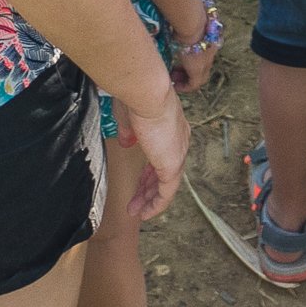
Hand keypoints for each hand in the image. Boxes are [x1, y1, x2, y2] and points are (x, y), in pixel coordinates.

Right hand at [114, 78, 188, 225]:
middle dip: (148, 188)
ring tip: (135, 211)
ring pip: (166, 185)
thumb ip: (129, 131)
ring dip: (149, 200)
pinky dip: (156, 205)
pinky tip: (144, 213)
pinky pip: (166, 193)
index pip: (162, 154)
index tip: (139, 180)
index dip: (150, 169)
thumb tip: (126, 142)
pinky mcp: (172, 165)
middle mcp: (179, 142)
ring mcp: (177, 154)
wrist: (147, 93)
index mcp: (171, 128)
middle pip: (164, 172)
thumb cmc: (137, 97)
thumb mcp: (129, 116)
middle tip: (135, 202)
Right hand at [172, 1, 223, 93]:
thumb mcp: (188, 20)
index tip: (182, 60)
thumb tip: (175, 18)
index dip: (193, 58)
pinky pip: (193, 85)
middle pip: (202, 68)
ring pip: (198, 77)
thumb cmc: (187, 18)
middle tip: (176, 72)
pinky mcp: (197, 71)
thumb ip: (184, 22)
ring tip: (174, 79)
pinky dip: (185, 86)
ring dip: (186, 79)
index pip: (204, 53)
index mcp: (210, 40)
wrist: (192, 24)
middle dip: (189, 71)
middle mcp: (210, 53)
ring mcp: (205, 63)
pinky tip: (175, 85)